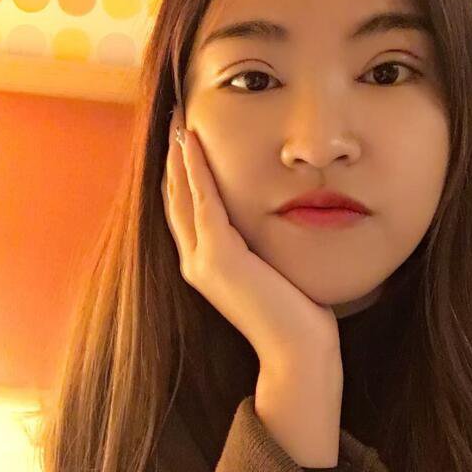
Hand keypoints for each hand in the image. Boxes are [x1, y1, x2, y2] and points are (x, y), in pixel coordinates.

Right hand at [160, 105, 341, 372]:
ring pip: (182, 196)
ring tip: (178, 123)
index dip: (180, 176)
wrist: (297, 348)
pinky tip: (193, 143)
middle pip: (174, 199)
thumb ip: (260, 246)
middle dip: (173, 159)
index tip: (183, 143)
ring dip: (179, 156)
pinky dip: (196, 170)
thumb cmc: (294, 311)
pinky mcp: (219, 256)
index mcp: (205, 266)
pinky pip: (203, 201)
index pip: (185, 211)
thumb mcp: (271, 268)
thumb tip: (272, 220)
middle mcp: (195, 262)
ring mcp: (202, 260)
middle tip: (173, 122)